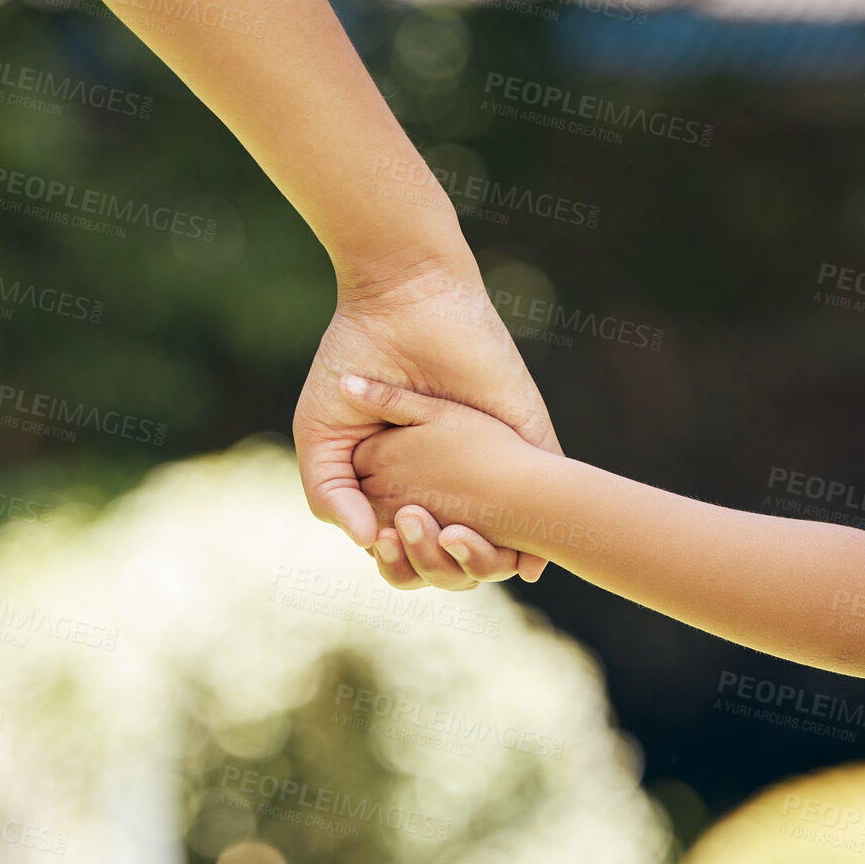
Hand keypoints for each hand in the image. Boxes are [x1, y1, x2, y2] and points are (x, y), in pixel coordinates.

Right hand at [293, 257, 557, 587]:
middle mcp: (452, 479)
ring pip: (501, 541)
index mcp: (404, 481)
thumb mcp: (322, 435)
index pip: (408, 549)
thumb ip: (330, 493)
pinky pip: (543, 501)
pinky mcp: (529, 437)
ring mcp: (494, 460)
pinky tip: (522, 559)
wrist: (401, 299)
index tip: (386, 542)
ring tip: (451, 533)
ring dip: (480, 558)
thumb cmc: (353, 358)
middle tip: (414, 535)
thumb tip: (366, 543)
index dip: (398, 559)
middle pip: (453, 555)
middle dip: (436, 564)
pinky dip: (533, 539)